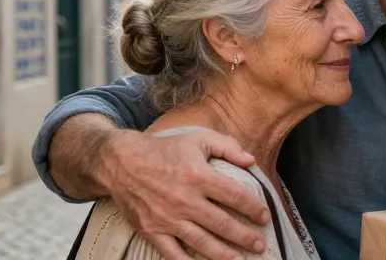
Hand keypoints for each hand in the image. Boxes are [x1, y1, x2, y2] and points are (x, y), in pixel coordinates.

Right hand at [96, 128, 269, 259]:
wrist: (121, 162)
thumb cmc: (164, 150)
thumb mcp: (198, 138)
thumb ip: (228, 146)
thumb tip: (252, 160)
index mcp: (198, 176)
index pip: (234, 196)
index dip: (253, 208)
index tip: (265, 217)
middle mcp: (184, 200)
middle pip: (221, 223)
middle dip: (244, 236)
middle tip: (260, 245)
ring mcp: (166, 218)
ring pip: (201, 242)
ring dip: (223, 254)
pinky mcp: (151, 231)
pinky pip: (171, 254)